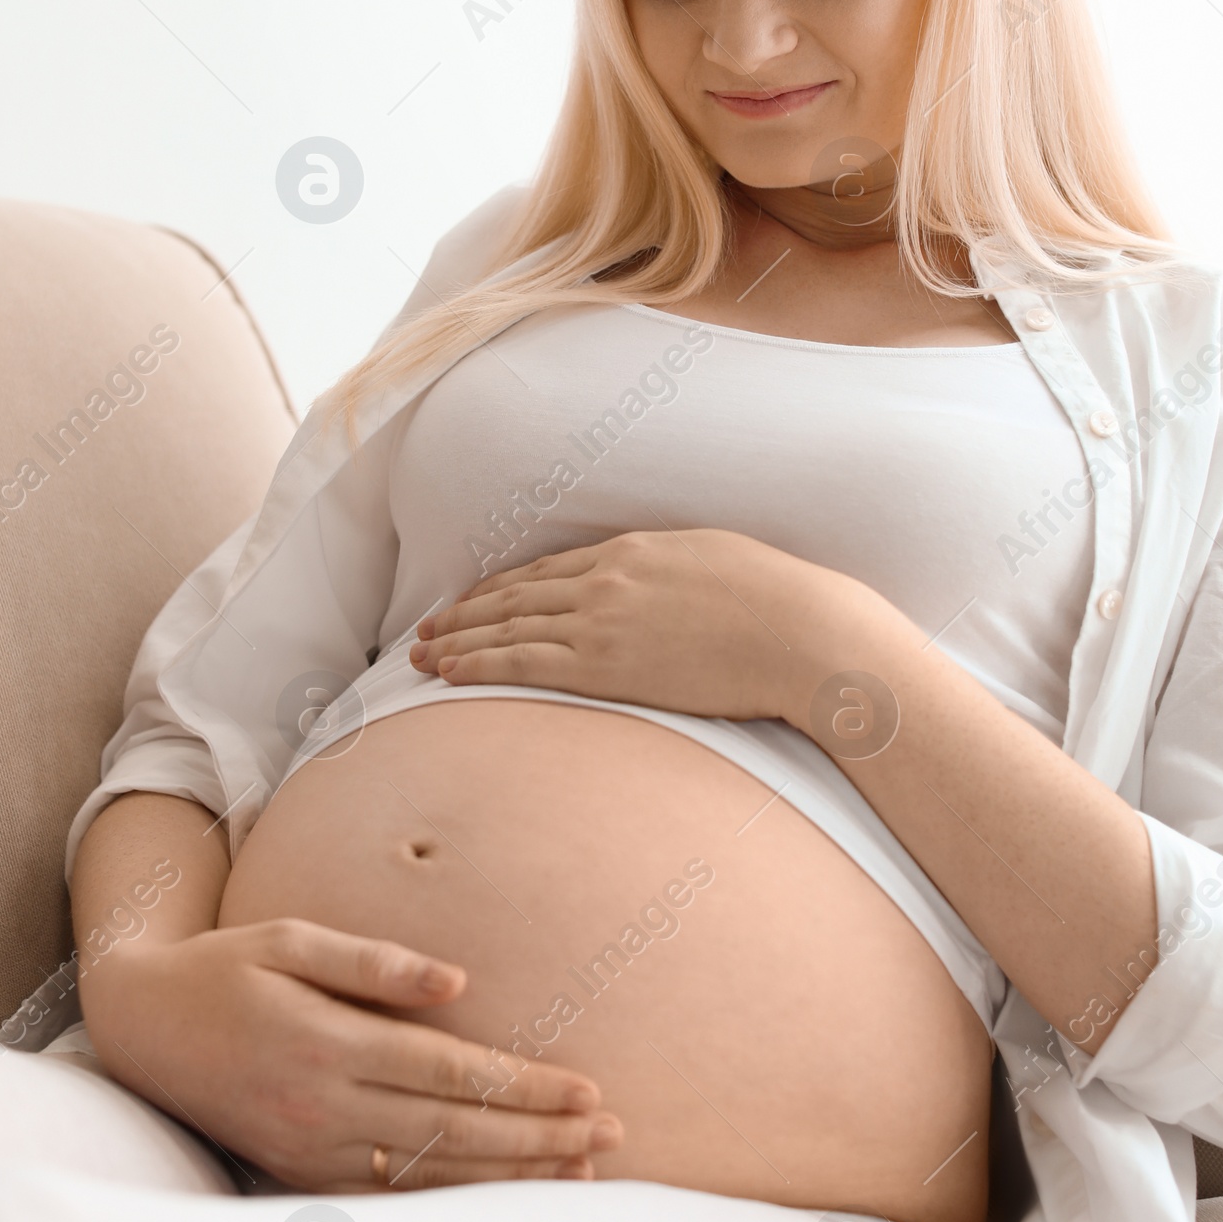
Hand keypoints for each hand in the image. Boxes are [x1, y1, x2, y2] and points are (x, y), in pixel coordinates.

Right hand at [79, 918, 622, 1191]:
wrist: (141, 1028)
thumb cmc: (226, 968)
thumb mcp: (290, 939)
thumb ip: (373, 963)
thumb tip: (457, 982)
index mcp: (327, 1043)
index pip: (450, 1073)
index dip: (524, 1087)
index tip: (590, 1091)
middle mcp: (322, 1106)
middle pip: (454, 1131)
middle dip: (540, 1136)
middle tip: (612, 1137)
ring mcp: (309, 1149)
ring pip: (430, 1174)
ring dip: (509, 1175)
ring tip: (580, 1172)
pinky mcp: (298, 1172)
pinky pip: (389, 1195)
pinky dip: (452, 1198)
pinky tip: (502, 1193)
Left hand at [408, 528, 842, 721]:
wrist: (800, 632)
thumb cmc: (779, 602)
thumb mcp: (718, 563)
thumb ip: (675, 572)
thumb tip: (666, 587)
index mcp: (633, 549)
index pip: (548, 568)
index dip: (502, 586)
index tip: (475, 600)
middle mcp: (606, 578)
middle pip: (515, 594)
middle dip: (465, 612)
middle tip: (427, 627)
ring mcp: (601, 619)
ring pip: (508, 627)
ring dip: (458, 640)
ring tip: (421, 653)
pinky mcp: (604, 663)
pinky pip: (522, 663)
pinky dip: (479, 665)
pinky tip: (450, 672)